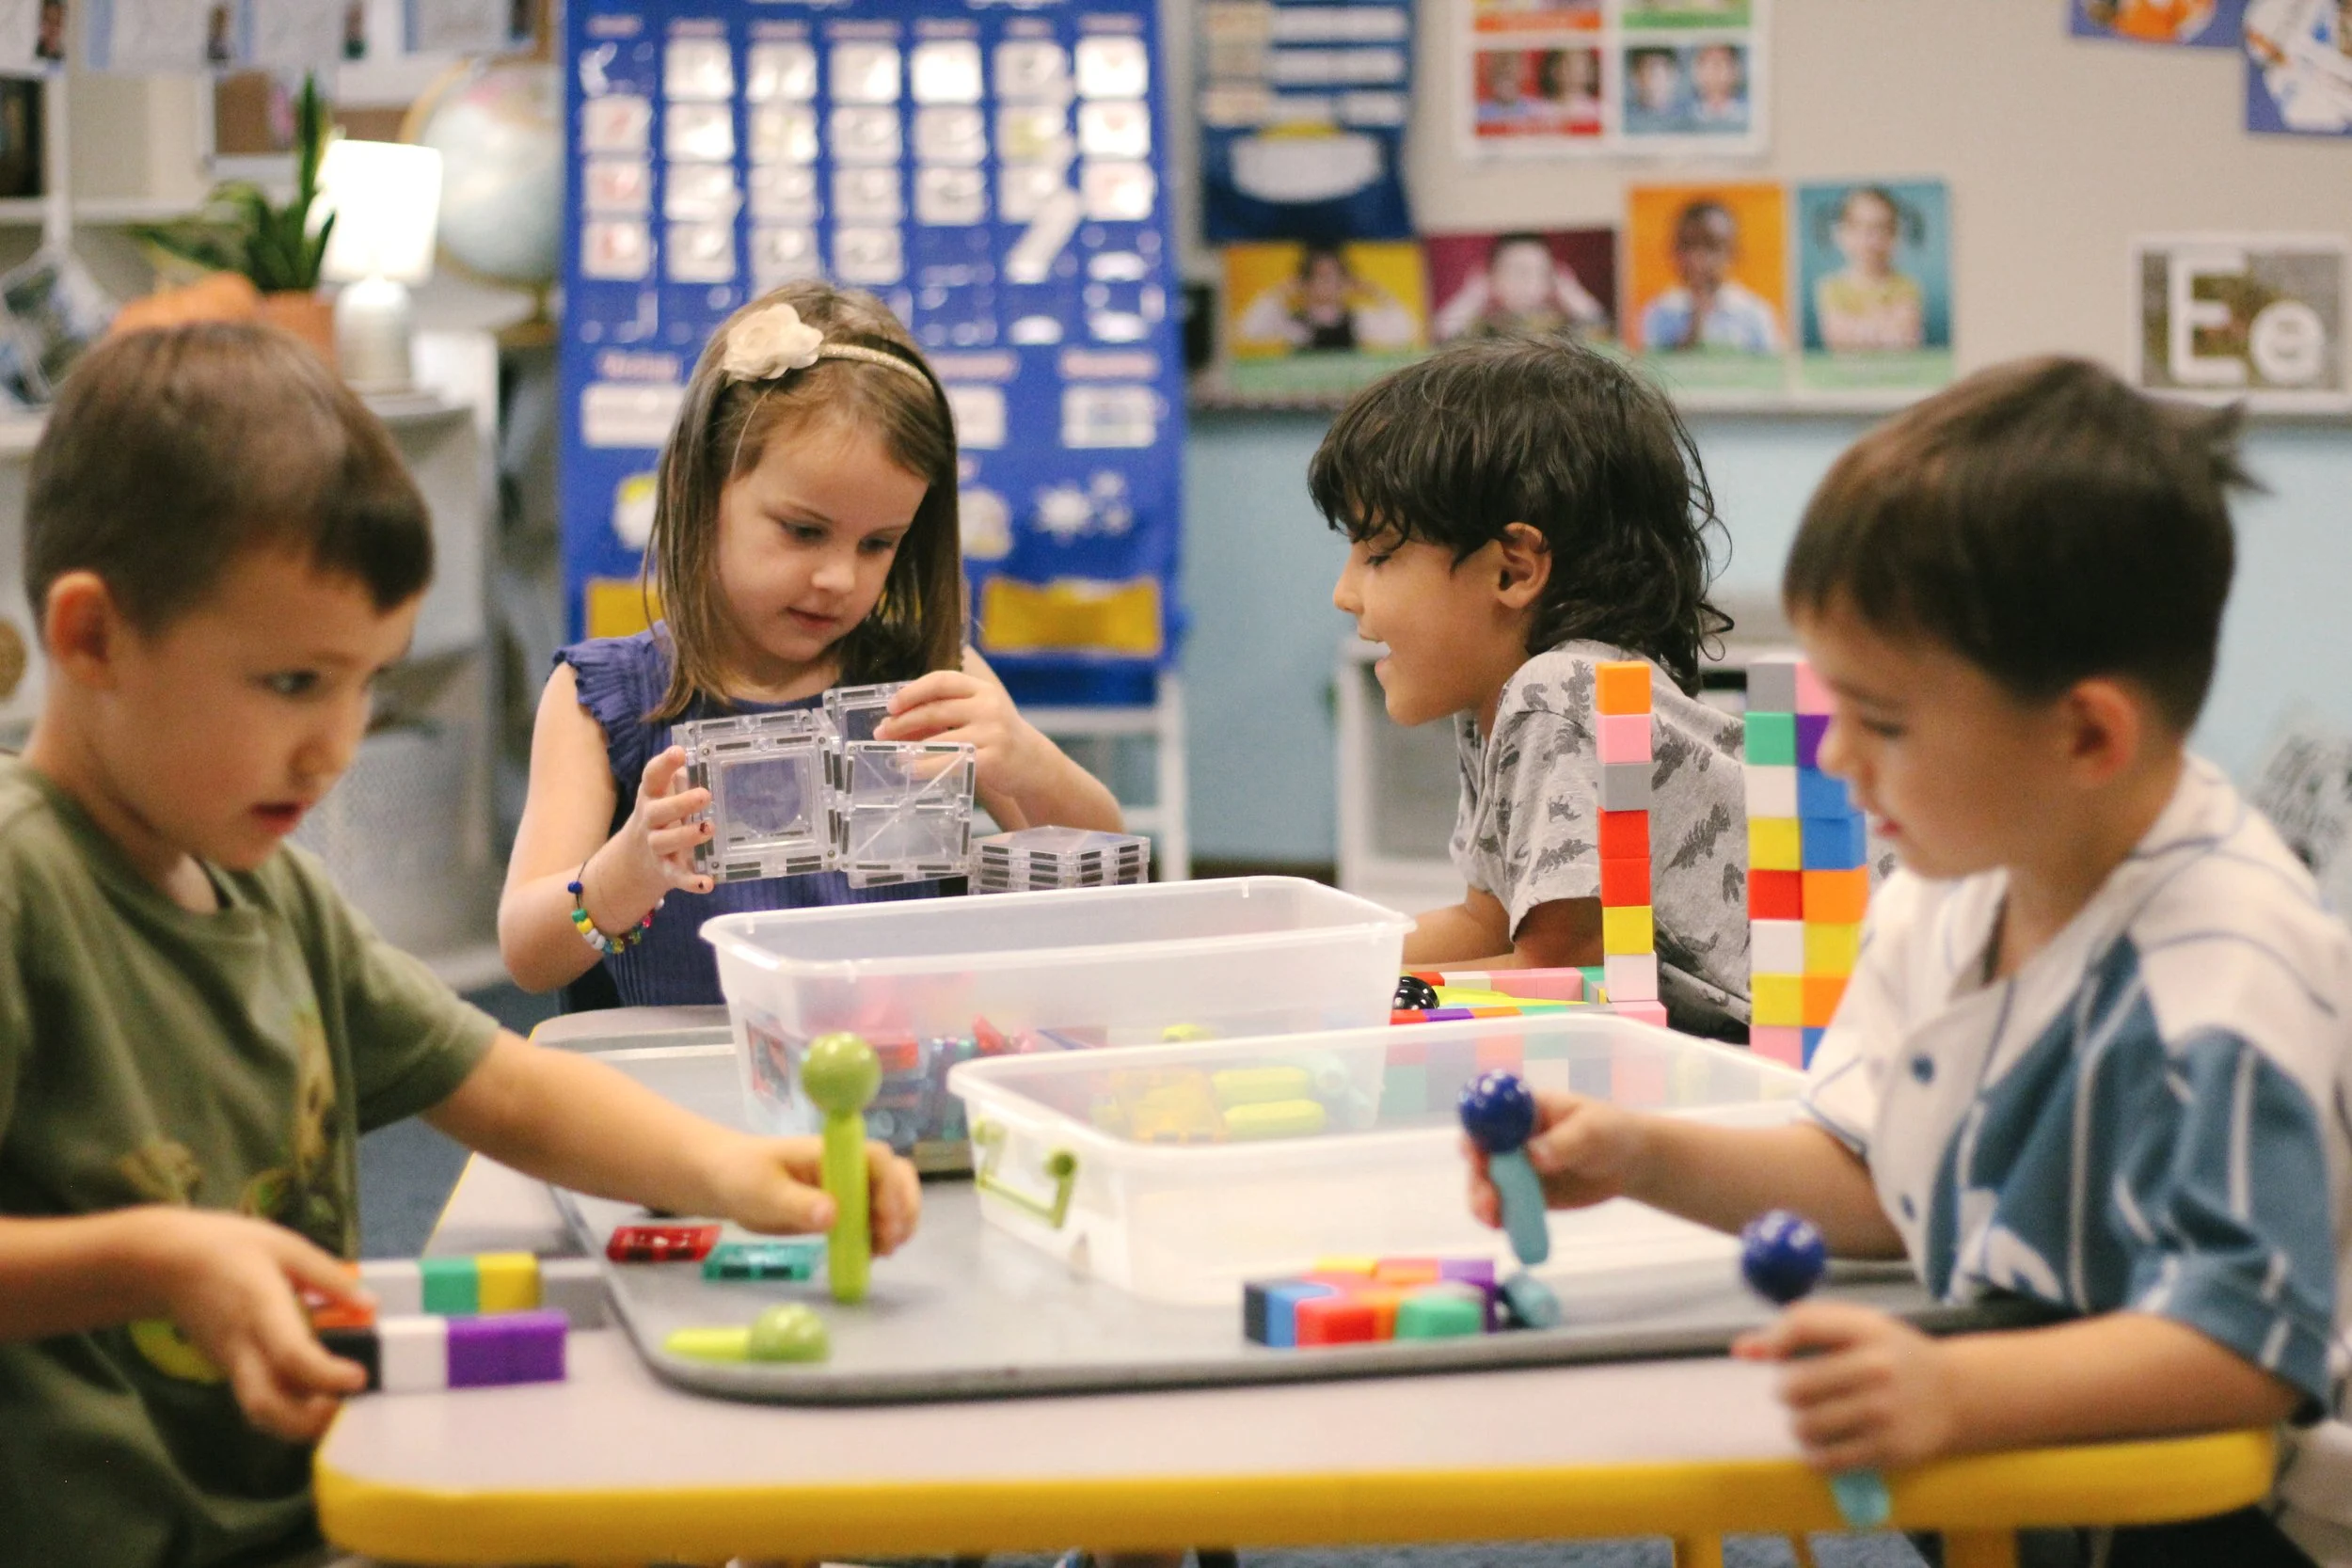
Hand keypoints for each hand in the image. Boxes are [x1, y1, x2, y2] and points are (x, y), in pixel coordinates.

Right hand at [139, 1209, 370, 1442]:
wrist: (164, 1264)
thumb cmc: (229, 1247)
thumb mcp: (286, 1247)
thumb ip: (328, 1277)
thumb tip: (371, 1305)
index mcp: (261, 1310)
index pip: (292, 1356)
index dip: (327, 1375)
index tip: (359, 1378)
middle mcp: (243, 1347)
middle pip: (266, 1407)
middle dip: (307, 1424)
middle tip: (346, 1410)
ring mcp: (231, 1363)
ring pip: (259, 1411)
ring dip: (296, 1424)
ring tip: (335, 1408)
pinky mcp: (227, 1369)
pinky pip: (256, 1398)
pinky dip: (285, 1409)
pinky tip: (314, 1397)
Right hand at [606, 744, 713, 903]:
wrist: (635, 861)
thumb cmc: (661, 817)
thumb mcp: (665, 796)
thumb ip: (681, 778)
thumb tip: (710, 755)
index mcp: (651, 797)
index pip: (652, 777)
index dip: (663, 764)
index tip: (679, 752)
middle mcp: (649, 821)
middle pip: (658, 812)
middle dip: (679, 803)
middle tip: (705, 795)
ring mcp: (656, 848)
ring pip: (666, 842)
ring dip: (687, 836)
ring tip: (709, 828)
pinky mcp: (666, 871)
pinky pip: (677, 877)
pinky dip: (692, 882)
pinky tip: (708, 883)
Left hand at [704, 1135, 922, 1255]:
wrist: (724, 1181)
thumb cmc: (741, 1176)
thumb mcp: (762, 1191)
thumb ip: (796, 1203)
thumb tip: (833, 1215)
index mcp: (832, 1152)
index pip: (877, 1158)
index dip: (890, 1187)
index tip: (884, 1220)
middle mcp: (847, 1166)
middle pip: (896, 1176)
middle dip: (903, 1208)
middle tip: (890, 1243)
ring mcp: (848, 1187)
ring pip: (891, 1198)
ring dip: (897, 1224)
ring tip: (882, 1253)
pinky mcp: (843, 1208)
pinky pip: (873, 1219)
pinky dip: (880, 1236)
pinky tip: (871, 1255)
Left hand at [874, 656, 1056, 802]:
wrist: (1033, 763)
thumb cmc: (996, 737)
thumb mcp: (977, 715)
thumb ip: (943, 714)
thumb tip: (895, 723)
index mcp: (982, 689)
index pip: (942, 681)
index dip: (912, 691)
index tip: (891, 705)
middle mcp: (989, 706)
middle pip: (936, 710)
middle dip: (903, 721)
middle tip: (881, 732)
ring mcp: (992, 732)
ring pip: (941, 738)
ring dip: (911, 747)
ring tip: (893, 753)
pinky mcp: (993, 758)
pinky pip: (952, 761)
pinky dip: (928, 767)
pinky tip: (913, 770)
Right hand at [1464, 1089, 1648, 1225]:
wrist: (1626, 1164)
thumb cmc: (1610, 1133)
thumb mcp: (1593, 1131)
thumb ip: (1565, 1142)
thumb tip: (1534, 1156)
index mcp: (1524, 1110)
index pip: (1489, 1115)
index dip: (1477, 1131)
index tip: (1476, 1154)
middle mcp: (1511, 1136)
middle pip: (1479, 1152)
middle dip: (1478, 1175)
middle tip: (1488, 1200)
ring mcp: (1515, 1166)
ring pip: (1485, 1182)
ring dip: (1481, 1200)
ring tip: (1493, 1219)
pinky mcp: (1522, 1192)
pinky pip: (1502, 1205)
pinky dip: (1497, 1217)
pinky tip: (1501, 1227)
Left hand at [1733, 1299, 1957, 1470]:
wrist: (1956, 1394)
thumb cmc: (1892, 1356)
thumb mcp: (1856, 1328)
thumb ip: (1799, 1329)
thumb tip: (1740, 1350)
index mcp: (1867, 1329)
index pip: (1801, 1323)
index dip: (1774, 1340)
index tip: (1777, 1355)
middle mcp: (1877, 1368)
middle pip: (1794, 1385)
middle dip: (1788, 1392)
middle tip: (1803, 1394)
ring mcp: (1885, 1412)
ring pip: (1805, 1426)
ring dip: (1800, 1426)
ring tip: (1816, 1418)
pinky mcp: (1889, 1450)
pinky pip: (1827, 1460)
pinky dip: (1817, 1454)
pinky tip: (1827, 1443)